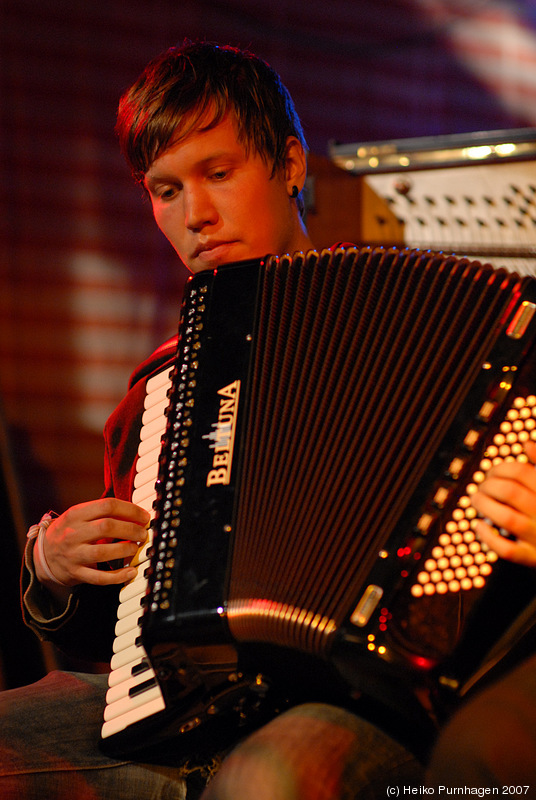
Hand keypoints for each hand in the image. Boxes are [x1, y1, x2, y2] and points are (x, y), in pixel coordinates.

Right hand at [33, 498, 149, 589]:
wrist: (44, 555)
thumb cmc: (69, 531)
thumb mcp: (80, 516)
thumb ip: (103, 513)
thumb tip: (137, 514)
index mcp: (75, 514)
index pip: (107, 505)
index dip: (130, 510)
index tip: (144, 516)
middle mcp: (72, 533)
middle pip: (107, 527)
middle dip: (131, 529)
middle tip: (143, 533)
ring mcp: (73, 554)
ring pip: (103, 552)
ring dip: (125, 550)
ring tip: (135, 548)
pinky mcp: (75, 573)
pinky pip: (99, 577)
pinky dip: (117, 576)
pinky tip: (130, 572)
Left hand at [471, 441, 535, 567]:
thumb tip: (527, 444)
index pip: (522, 473)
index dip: (501, 468)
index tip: (492, 471)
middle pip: (511, 493)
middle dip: (489, 485)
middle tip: (482, 485)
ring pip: (508, 519)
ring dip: (485, 506)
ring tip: (476, 499)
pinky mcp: (532, 558)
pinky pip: (507, 550)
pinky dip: (489, 538)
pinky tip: (479, 525)